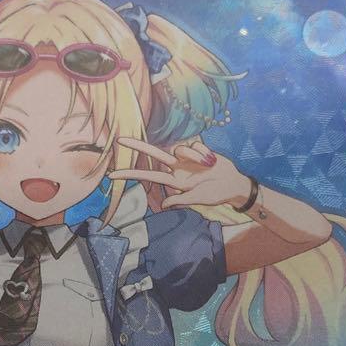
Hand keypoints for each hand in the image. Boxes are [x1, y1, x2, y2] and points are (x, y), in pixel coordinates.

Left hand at [109, 137, 252, 209]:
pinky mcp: (197, 149)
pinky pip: (195, 144)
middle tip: (119, 139)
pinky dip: (204, 152)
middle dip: (137, 146)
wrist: (233, 184)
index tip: (112, 175)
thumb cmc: (216, 194)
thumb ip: (181, 200)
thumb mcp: (198, 199)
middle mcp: (176, 168)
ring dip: (195, 156)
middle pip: (153, 154)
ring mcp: (186, 158)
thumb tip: (164, 205)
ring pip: (180, 148)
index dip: (130, 175)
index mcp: (174, 181)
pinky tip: (211, 161)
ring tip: (208, 167)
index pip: (148, 177)